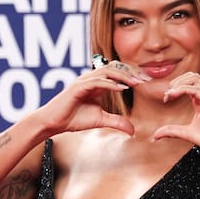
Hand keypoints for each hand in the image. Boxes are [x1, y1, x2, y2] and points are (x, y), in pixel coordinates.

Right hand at [33, 60, 149, 135]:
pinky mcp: (78, 88)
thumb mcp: (100, 120)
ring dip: (123, 76)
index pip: (117, 72)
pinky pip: (97, 82)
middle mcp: (90, 78)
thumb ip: (116, 122)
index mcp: (96, 83)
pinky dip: (110, 84)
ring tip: (136, 82)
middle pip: (114, 68)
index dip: (132, 74)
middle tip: (146, 79)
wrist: (53, 123)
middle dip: (131, 72)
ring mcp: (83, 81)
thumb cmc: (73, 119)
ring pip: (107, 72)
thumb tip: (133, 130)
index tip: (147, 81)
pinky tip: (122, 89)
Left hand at [152, 72, 199, 155]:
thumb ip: (172, 132)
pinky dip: (183, 89)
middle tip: (167, 94)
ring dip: (179, 83)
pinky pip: (196, 89)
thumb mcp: (187, 134)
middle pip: (192, 76)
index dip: (175, 87)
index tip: (166, 98)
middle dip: (176, 81)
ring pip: (194, 78)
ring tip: (169, 94)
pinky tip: (173, 95)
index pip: (189, 83)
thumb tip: (154, 136)